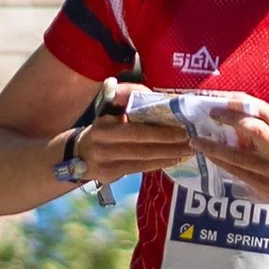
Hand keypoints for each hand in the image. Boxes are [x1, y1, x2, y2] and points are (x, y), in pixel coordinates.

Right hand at [72, 84, 195, 187]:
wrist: (77, 152)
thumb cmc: (102, 127)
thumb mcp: (109, 108)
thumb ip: (128, 96)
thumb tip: (152, 93)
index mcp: (104, 125)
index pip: (136, 130)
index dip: (161, 132)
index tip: (182, 129)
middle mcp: (103, 145)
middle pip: (142, 147)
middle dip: (169, 145)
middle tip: (191, 142)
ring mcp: (105, 162)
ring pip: (143, 160)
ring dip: (168, 156)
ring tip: (188, 152)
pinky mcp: (109, 175)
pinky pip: (139, 169)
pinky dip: (158, 164)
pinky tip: (173, 160)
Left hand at [188, 94, 268, 216]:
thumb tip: (240, 124)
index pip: (265, 111)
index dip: (243, 102)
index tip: (225, 96)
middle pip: (254, 129)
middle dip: (229, 119)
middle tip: (210, 114)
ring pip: (240, 155)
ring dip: (215, 147)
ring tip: (197, 140)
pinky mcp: (265, 186)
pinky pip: (238, 173)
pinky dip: (221, 164)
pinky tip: (209, 157)